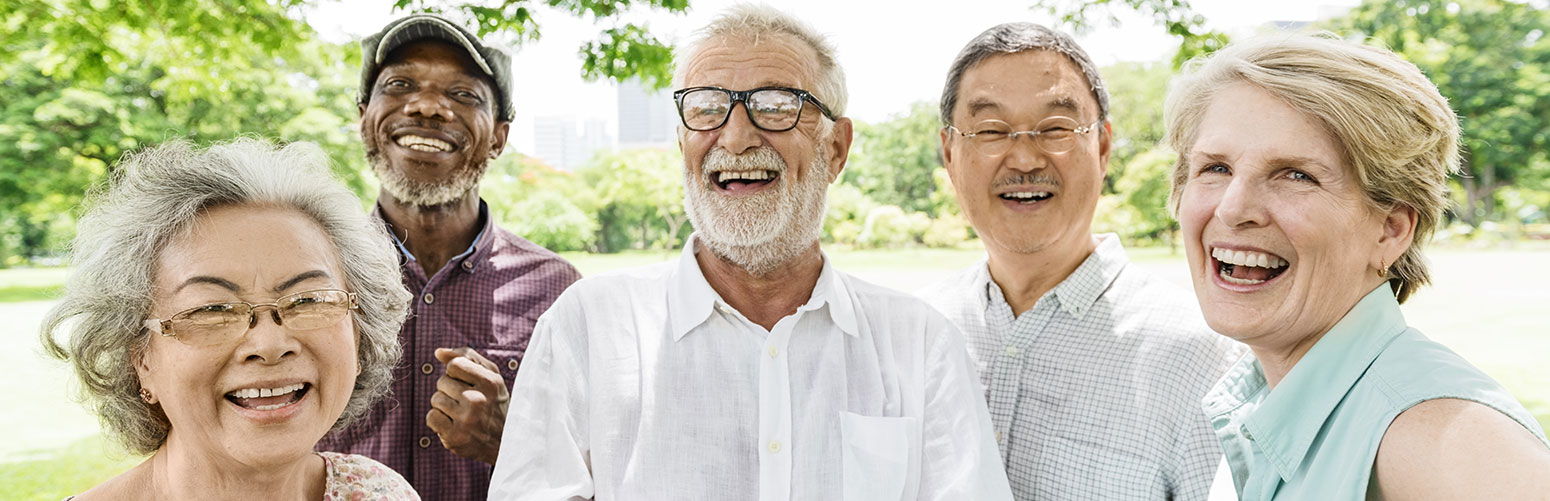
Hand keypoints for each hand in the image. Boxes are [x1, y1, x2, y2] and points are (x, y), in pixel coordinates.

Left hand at [427, 347, 509, 464]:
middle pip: (442, 382)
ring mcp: (465, 421)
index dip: (456, 372)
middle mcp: (478, 401)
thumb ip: (467, 357)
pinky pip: (431, 417)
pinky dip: (439, 420)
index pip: (454, 364)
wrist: (505, 443)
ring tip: (461, 412)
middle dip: (450, 390)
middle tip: (466, 401)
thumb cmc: (495, 404)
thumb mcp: (491, 376)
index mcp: (490, 383)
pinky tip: (453, 423)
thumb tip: (438, 352)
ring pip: (435, 399)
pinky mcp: (454, 437)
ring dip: (444, 405)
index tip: (467, 382)